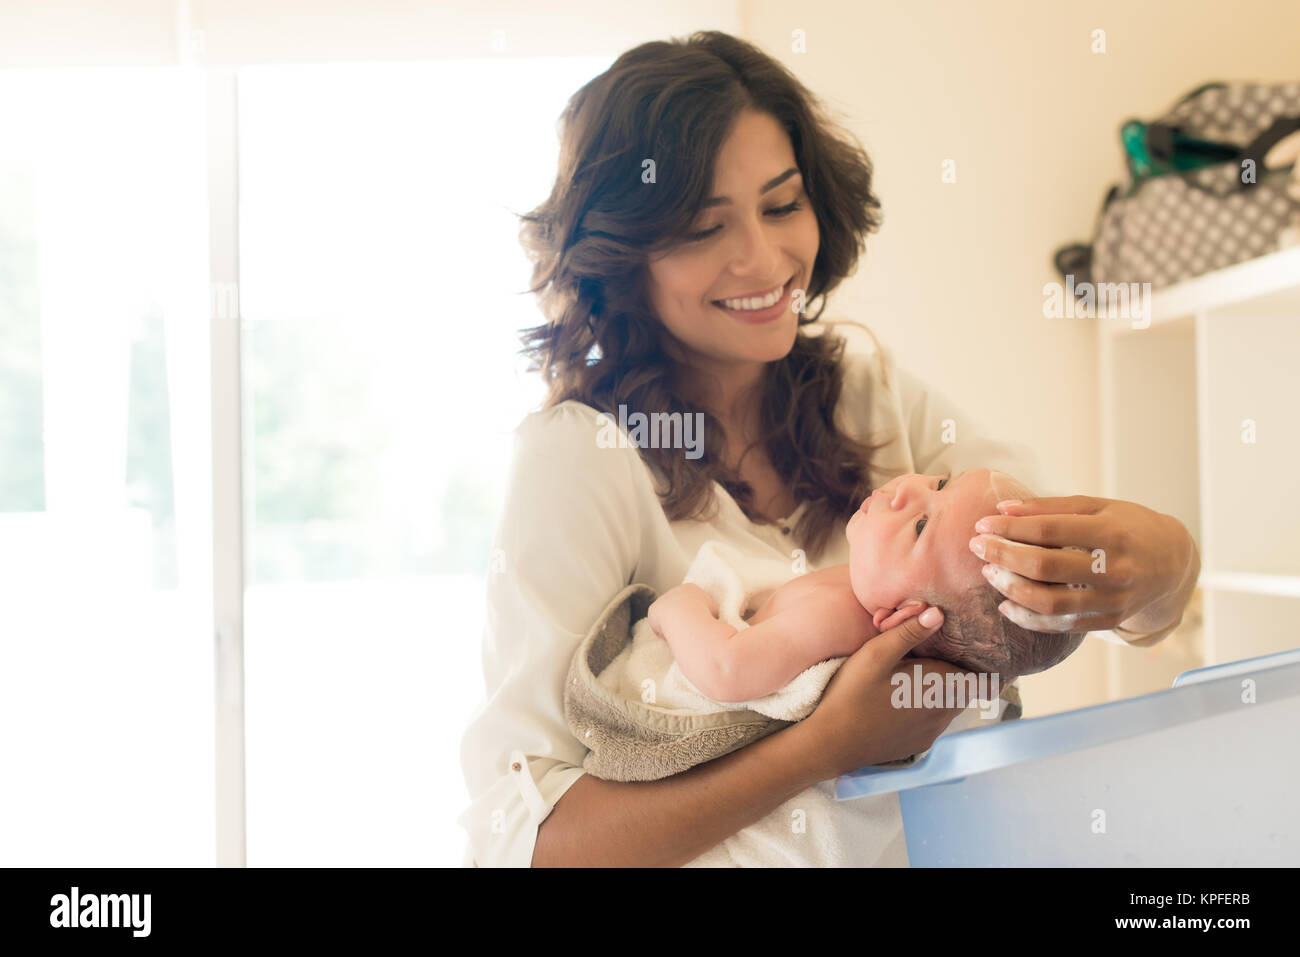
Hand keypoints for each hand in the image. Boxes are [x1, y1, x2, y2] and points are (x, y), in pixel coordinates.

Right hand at [802, 606, 970, 778]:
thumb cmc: (852, 694)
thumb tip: (939, 613)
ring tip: (918, 675)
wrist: (832, 743)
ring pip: (950, 705)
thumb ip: (909, 633)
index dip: (988, 668)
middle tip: (940, 655)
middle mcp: (943, 712)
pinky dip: (928, 708)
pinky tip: (903, 700)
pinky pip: (934, 721)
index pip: (984, 681)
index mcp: (939, 687)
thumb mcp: (876, 654)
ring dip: (942, 691)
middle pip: (966, 689)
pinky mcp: (919, 743)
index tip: (981, 654)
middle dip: (959, 673)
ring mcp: (932, 731)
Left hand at [967, 494, 1198, 635]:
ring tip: (989, 572)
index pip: (1049, 529)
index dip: (1010, 527)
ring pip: (1050, 602)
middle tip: (977, 547)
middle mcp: (1114, 569)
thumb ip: (1049, 507)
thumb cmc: (1128, 527)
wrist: (1172, 563)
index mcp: (1111, 533)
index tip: (982, 524)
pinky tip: (1006, 604)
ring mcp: (1113, 600)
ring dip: (1010, 588)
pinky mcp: (1108, 620)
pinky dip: (1028, 617)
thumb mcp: (1097, 506)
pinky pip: (1060, 625)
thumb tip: (1002, 508)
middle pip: (1045, 566)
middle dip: (1003, 555)